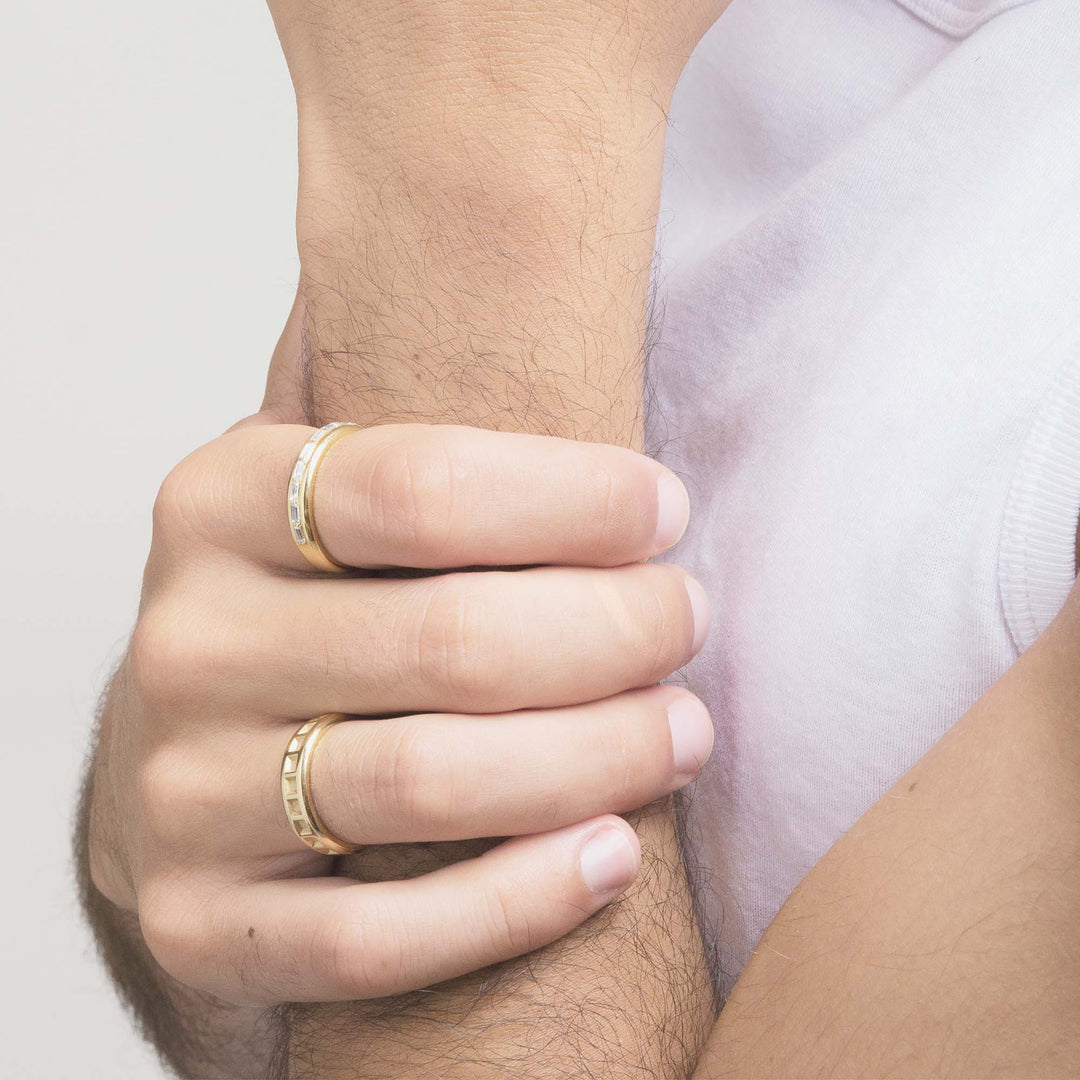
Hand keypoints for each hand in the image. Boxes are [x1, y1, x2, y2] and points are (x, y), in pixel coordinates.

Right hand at [86, 417, 710, 1004]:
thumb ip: (396, 400)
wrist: (197, 758)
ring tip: (684, 729)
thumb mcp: (321, 488)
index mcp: (217, 503)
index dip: (575, 498)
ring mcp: (182, 790)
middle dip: (617, 630)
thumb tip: (517, 242)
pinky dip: (519, 899)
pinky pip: (380, 939)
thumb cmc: (309, 603)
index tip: (667, 508)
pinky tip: (613, 854)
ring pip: (432, 784)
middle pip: (451, 640)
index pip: (423, 487)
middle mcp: (186, 641)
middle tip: (689, 620)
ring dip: (601, 757)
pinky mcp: (205, 918)